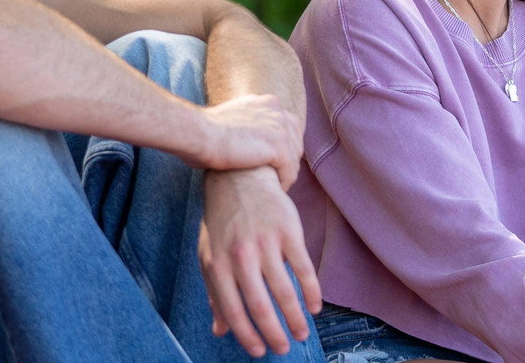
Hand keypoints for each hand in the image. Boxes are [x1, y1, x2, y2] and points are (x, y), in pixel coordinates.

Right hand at [195, 93, 301, 186]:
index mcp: (267, 103)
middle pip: (295, 141)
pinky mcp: (279, 145)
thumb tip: (248, 140)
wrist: (199, 134)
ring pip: (294, 158)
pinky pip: (290, 171)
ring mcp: (280, 126)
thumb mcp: (232, 121)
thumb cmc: (204, 133)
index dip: (283, 147)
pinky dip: (284, 183)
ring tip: (274, 187)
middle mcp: (277, 110)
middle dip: (287, 161)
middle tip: (276, 178)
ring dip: (285, 174)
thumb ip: (248, 126)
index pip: (288, 126)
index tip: (273, 163)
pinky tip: (274, 191)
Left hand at [200, 166, 321, 356]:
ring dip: (296, 318)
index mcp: (218, 265)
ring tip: (302, 333)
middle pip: (261, 305)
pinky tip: (315, 307)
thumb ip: (215, 294)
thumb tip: (220, 330)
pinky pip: (304, 268)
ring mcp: (266, 242)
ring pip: (285, 290)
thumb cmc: (223, 225)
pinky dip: (312, 292)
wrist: (239, 179)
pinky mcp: (289, 230)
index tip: (260, 351)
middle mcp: (241, 255)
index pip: (233, 310)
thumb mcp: (210, 256)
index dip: (247, 336)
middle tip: (284, 348)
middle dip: (275, 333)